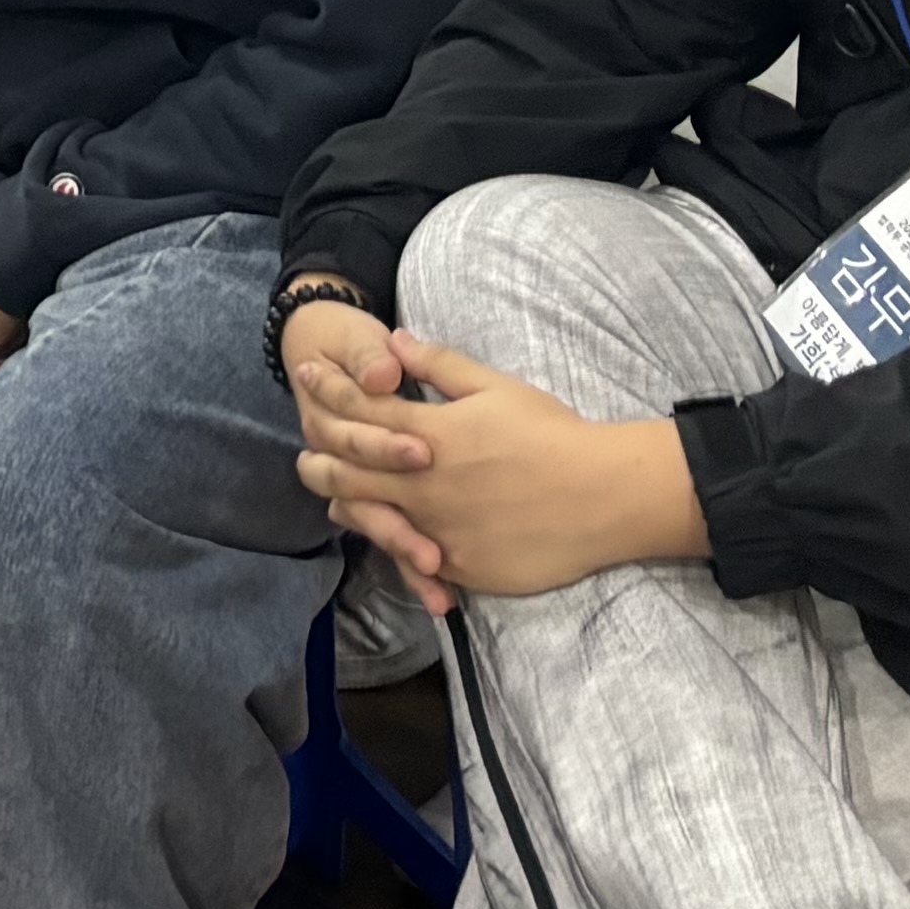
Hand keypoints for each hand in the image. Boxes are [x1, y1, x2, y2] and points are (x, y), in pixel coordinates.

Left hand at [292, 335, 705, 604]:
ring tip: (334, 498)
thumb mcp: (496, 387)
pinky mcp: (459, 567)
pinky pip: (414, 559)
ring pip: (371, 521)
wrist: (604, 498)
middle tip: (305, 453)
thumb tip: (395, 341)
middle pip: (347, 472)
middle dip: (319, 458)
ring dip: (347, 506)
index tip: (307, 378)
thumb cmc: (553, 435)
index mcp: (429, 434)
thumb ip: (440, 365)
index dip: (328, 390)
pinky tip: (388, 539)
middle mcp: (422, 485)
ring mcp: (438, 531)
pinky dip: (397, 547)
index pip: (359, 409)